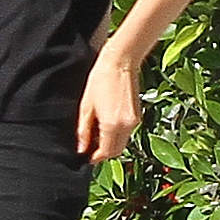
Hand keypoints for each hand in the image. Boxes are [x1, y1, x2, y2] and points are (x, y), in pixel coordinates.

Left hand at [77, 48, 140, 162]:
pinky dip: (117, 136)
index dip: (96, 158)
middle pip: (116, 151)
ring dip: (111, 145)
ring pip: (123, 143)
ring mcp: (134, 121)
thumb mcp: (86, 106)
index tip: (87, 157)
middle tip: (91, 149)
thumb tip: (81, 148)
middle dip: (104, 153)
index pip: (106, 152)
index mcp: (111, 125)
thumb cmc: (100, 79)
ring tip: (97, 135)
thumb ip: (84, 130)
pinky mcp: (137, 115)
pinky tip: (107, 126)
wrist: (121, 61)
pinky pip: (127, 133)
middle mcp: (126, 126)